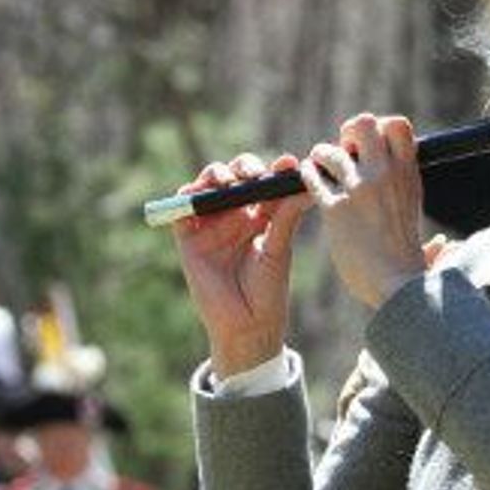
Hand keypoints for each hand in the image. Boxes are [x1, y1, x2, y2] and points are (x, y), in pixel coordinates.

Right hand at [170, 152, 311, 378]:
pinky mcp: (189, 236)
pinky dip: (188, 194)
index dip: (276, 169)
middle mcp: (236, 214)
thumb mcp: (279, 250)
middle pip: (237, 176)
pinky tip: (200, 192)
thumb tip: (306, 187)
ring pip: (210, 184)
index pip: (266, 181)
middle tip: (256, 174)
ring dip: (217, 174)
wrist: (246, 325)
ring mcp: (212, 223)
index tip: (289, 164)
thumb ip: (286, 217)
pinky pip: (183, 207)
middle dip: (246, 167)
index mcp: (262, 216)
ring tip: (230, 182)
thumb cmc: (268, 291)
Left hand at [301, 115, 425, 308]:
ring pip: (332, 149)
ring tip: (321, 165)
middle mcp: (386, 175)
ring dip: (322, 154)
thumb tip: (447, 246)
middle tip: (346, 154)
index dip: (380, 127)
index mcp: (409, 175)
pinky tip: (309, 179)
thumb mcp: (424, 238)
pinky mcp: (336, 208)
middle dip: (349, 133)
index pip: (398, 124)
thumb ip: (430, 232)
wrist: (398, 287)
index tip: (371, 148)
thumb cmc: (410, 269)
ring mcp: (360, 189)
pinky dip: (308, 173)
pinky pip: (314, 176)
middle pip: (363, 123)